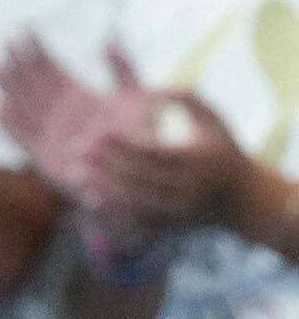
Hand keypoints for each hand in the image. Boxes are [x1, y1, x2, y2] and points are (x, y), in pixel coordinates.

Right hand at [0, 34, 150, 201]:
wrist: (136, 178)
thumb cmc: (138, 138)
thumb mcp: (137, 96)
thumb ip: (123, 67)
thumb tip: (109, 36)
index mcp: (77, 97)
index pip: (50, 69)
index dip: (36, 50)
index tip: (24, 28)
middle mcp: (58, 114)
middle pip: (31, 83)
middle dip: (18, 62)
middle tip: (7, 39)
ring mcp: (49, 134)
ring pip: (22, 105)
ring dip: (8, 86)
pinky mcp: (44, 156)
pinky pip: (23, 137)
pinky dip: (9, 124)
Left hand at [90, 90, 279, 245]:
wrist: (244, 200)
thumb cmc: (222, 150)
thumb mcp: (214, 119)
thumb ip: (186, 98)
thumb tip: (152, 91)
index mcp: (199, 161)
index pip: (154, 153)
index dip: (123, 145)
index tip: (96, 134)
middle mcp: (191, 188)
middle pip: (140, 178)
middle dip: (106, 165)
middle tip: (74, 151)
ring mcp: (181, 211)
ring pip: (136, 203)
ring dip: (104, 189)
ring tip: (75, 174)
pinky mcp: (174, 227)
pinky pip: (138, 223)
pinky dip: (113, 213)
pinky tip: (88, 200)